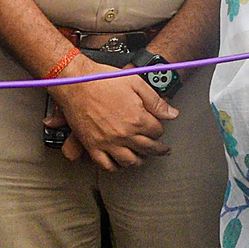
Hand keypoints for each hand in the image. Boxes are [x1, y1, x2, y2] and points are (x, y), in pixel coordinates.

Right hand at [48, 58, 177, 169]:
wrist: (75, 82)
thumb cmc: (103, 79)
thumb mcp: (136, 83)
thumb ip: (155, 101)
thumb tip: (172, 114)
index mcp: (137, 119)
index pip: (157, 132)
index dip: (159, 129)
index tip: (157, 127)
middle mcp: (124, 134)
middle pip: (148, 149)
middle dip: (158, 149)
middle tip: (163, 150)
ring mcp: (107, 142)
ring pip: (129, 161)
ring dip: (139, 161)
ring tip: (143, 158)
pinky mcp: (92, 146)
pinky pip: (106, 165)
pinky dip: (115, 167)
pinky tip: (120, 163)